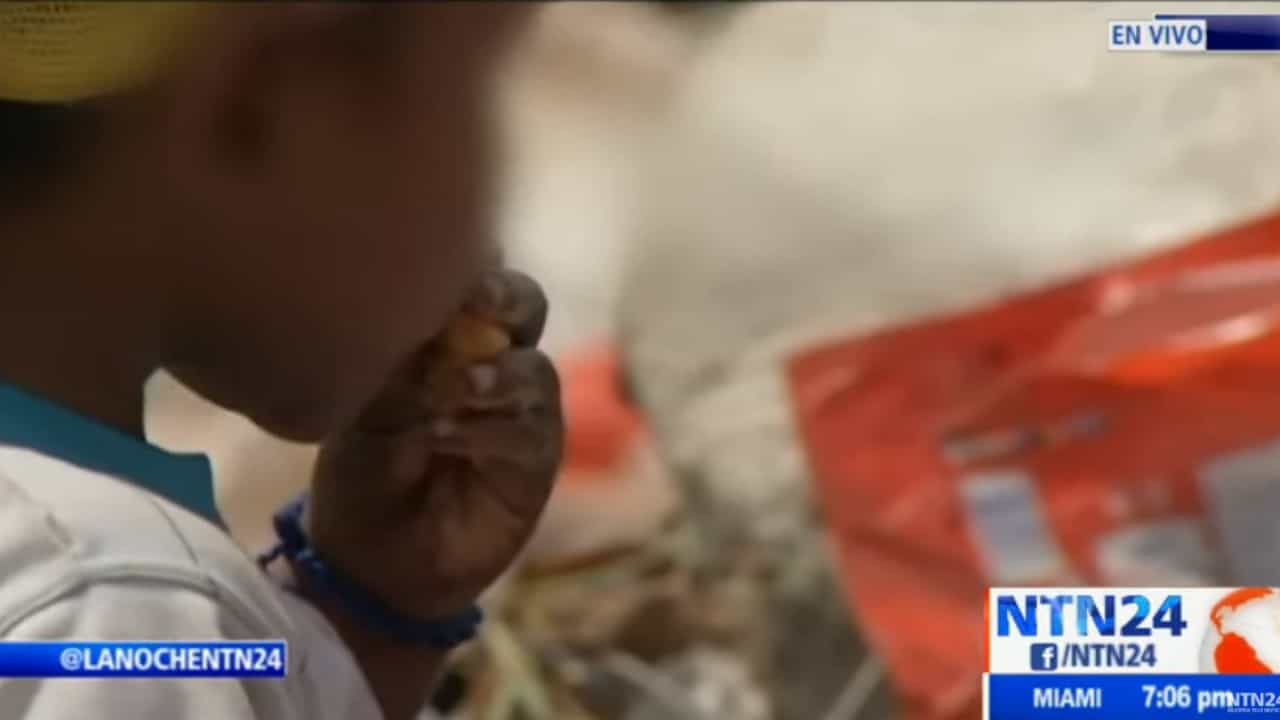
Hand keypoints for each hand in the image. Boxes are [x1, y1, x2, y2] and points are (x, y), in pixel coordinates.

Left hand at [306, 269, 562, 621]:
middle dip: (504, 297)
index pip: (476, 279)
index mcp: (451, 338)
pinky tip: (445, 435)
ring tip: (445, 394)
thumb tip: (422, 307)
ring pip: (534, 370)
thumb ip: (399, 359)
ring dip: (491, 376)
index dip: (468, 266)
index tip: (435, 260)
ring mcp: (523, 411)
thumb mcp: (364, 407)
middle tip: (476, 301)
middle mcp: (496, 363)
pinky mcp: (537, 462)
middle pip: (525, 305)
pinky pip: (532, 430)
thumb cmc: (362, 473)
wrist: (371, 561)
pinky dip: (489, 427)